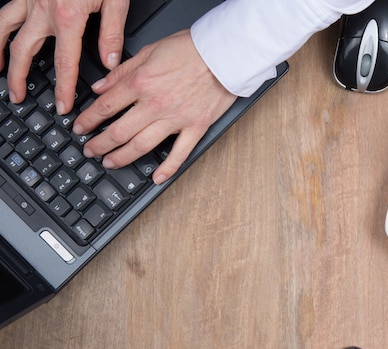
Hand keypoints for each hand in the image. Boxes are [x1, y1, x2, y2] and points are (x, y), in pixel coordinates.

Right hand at [0, 0, 128, 113]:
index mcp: (68, 17)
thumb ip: (112, 33)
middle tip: (19, 97)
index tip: (62, 106)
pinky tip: (0, 36)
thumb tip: (110, 62)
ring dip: (0, 53)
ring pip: (3, 28)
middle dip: (21, 78)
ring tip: (0, 71)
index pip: (65, 64)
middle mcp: (42, 10)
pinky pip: (4, 11)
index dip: (63, 89)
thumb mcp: (116, 0)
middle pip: (25, 52)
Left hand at [77, 30, 236, 184]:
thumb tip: (101, 86)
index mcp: (141, 82)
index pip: (105, 106)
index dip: (88, 120)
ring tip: (110, 162)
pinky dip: (167, 168)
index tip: (80, 127)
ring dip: (121, 157)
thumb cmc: (192, 49)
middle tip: (90, 150)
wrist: (225, 54)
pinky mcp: (195, 127)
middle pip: (118, 131)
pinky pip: (179, 153)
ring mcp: (176, 119)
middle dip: (99, 144)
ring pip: (141, 145)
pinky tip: (156, 178)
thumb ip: (123, 71)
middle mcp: (155, 104)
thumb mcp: (150, 50)